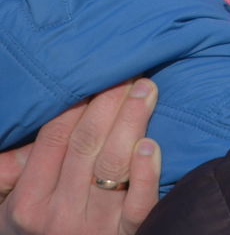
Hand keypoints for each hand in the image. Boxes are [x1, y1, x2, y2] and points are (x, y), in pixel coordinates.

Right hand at [0, 80, 159, 234]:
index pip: (55, 138)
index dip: (80, 102)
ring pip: (114, 166)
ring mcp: (94, 228)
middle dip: (110, 102)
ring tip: (146, 90)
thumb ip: (17, 165)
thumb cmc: (38, 228)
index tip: (100, 76)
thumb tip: (27, 119)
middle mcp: (60, 214)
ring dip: (133, 121)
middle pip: (87, 144)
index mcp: (30, 201)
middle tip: (129, 73)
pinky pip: (139, 205)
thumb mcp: (14, 202)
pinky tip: (151, 145)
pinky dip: (146, 174)